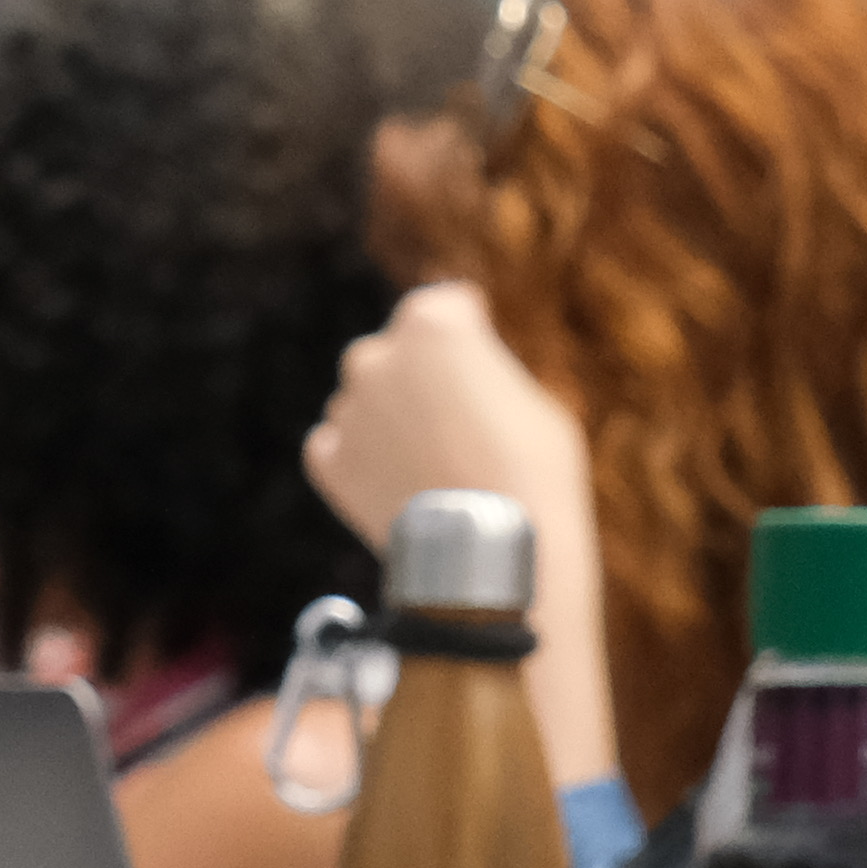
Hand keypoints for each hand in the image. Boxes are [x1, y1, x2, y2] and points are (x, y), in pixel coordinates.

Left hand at [301, 288, 619, 787]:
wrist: (492, 561)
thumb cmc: (533, 474)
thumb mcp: (537, 401)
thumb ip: (490, 371)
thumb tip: (470, 378)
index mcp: (433, 321)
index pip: (450, 306)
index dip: (474, 333)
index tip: (487, 362)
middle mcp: (376, 354)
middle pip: (400, 352)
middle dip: (426, 378)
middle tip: (462, 424)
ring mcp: (346, 409)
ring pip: (369, 401)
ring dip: (394, 421)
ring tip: (437, 466)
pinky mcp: (329, 462)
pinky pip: (340, 446)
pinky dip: (364, 459)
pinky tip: (402, 484)